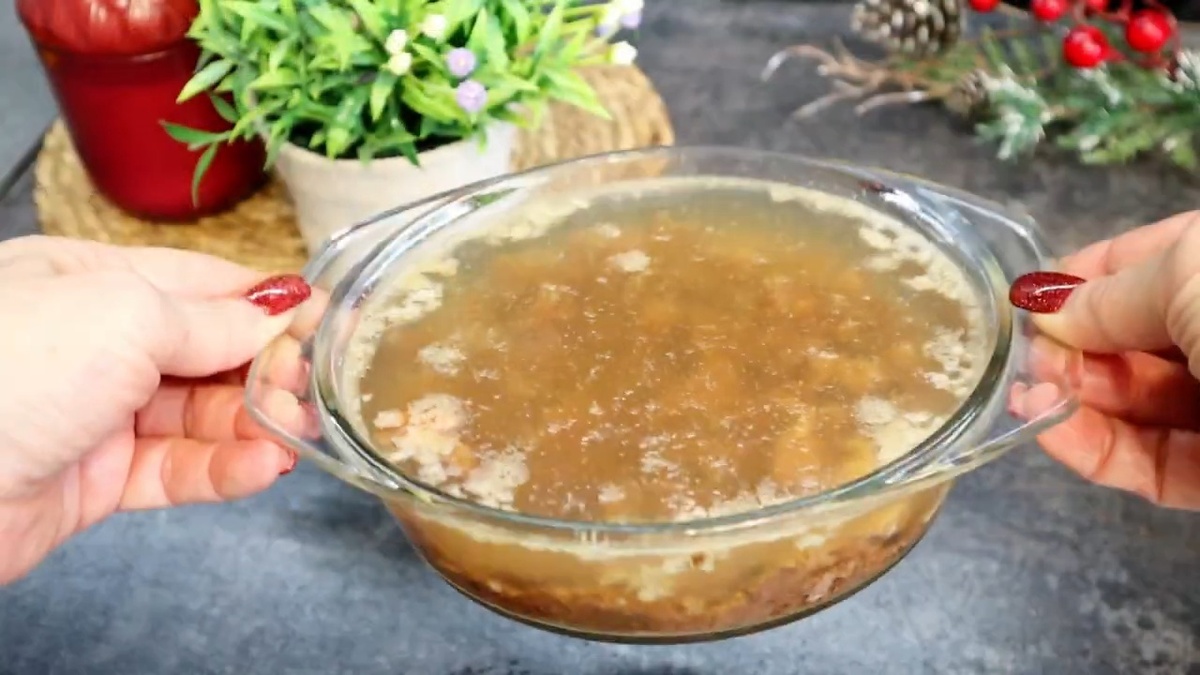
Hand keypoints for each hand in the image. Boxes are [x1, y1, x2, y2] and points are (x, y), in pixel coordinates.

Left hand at [0, 236, 311, 582]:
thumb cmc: (9, 368)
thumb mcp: (124, 315)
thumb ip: (211, 318)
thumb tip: (280, 309)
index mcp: (86, 279)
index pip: (197, 283)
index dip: (262, 301)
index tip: (323, 318)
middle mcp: (92, 343)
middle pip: (205, 351)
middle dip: (265, 367)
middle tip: (310, 387)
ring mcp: (94, 414)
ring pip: (197, 415)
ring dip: (254, 423)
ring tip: (295, 434)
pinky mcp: (96, 481)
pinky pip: (175, 471)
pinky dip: (224, 470)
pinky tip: (261, 467)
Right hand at [1017, 211, 1199, 509]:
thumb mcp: (1195, 278)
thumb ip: (1113, 293)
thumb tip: (1050, 308)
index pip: (1146, 260)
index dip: (1082, 279)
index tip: (1023, 302)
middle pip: (1138, 336)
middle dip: (1074, 346)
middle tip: (1018, 361)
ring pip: (1142, 403)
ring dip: (1074, 399)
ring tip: (1022, 400)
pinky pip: (1157, 462)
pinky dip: (1099, 450)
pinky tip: (1052, 432)